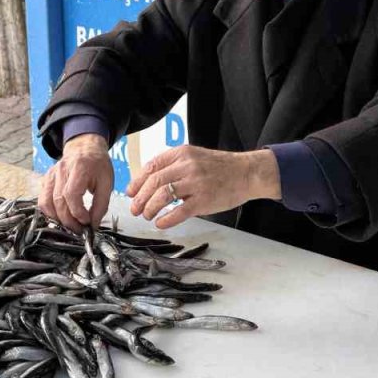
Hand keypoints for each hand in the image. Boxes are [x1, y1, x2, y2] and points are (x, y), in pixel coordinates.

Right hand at [39, 134, 113, 230]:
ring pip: (46, 202)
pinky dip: (50, 212)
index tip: (86, 222)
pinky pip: (42, 200)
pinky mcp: (46, 180)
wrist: (85, 148)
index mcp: (79, 168)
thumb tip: (93, 225)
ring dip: (57, 219)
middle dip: (68, 220)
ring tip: (70, 225)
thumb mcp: (107, 183)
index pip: (71, 194)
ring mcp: (51, 175)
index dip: (77, 212)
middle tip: (79, 229)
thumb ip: (101, 205)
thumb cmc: (97, 165)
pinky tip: (61, 216)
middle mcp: (61, 170)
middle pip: (58, 201)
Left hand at [126, 145, 279, 229]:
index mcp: (182, 153)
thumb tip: (150, 182)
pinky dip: (166, 220)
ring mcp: (196, 183)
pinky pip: (179, 212)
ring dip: (150, 208)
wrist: (247, 173)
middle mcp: (187, 166)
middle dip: (140, 198)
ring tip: (147, 216)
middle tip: (135, 209)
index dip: (137, 182)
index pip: (151, 167)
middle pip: (154, 182)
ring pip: (162, 196)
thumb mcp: (194, 157)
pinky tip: (160, 223)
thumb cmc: (220, 167)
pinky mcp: (204, 200)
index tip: (130, 193)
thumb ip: (174, 166)